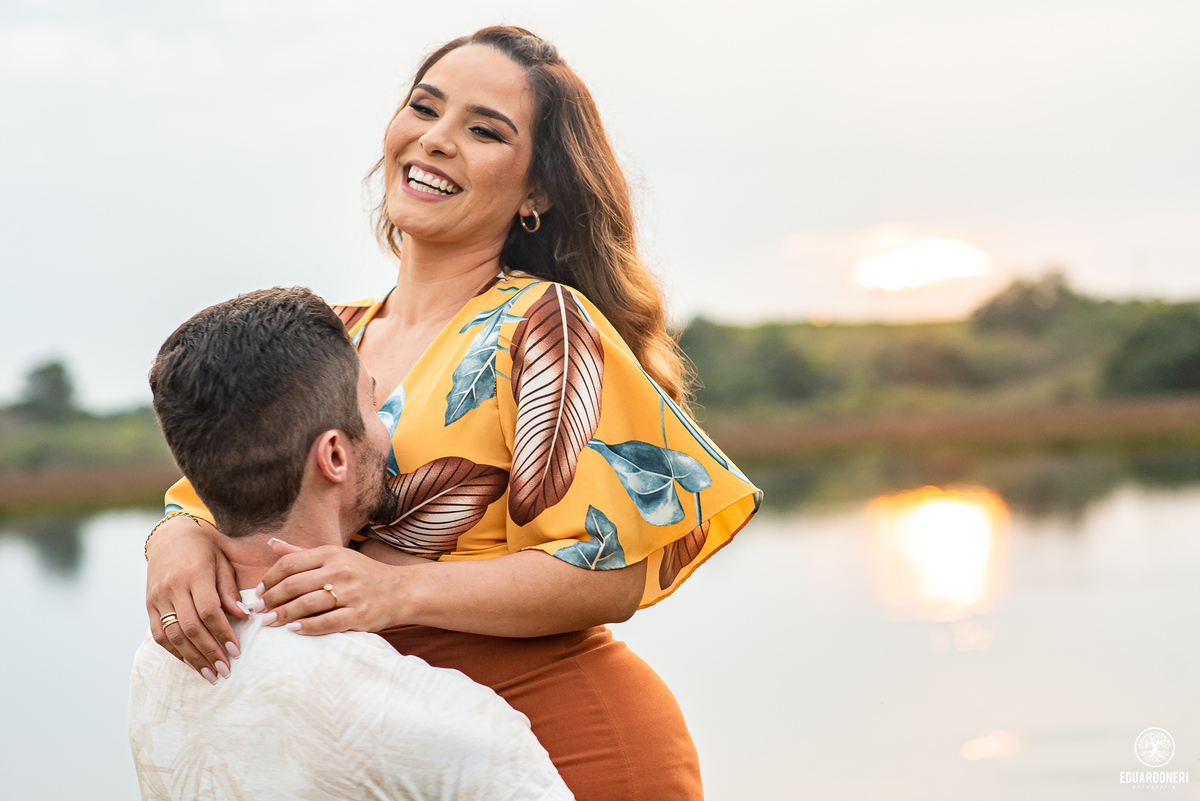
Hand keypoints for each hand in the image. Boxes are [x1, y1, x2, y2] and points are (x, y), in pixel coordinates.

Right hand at [146, 516, 247, 682]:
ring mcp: (158, 597)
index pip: (209, 611)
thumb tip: (243, 616)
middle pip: (191, 627)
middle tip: (225, 670)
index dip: (223, 634)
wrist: (170, 536)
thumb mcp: (222, 562)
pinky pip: (159, 633)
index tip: (236, 651)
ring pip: (173, 635)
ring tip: (209, 674)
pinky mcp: (149, 604)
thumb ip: (230, 590)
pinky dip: (174, 651)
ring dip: (192, 658)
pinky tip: (190, 662)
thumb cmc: (204, 549)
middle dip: (209, 652)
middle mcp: (173, 588)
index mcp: (195, 574)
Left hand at [257, 539, 407, 634]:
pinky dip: (306, 627)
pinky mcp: (359, 614)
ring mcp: (351, 592)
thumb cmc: (363, 574)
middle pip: (294, 584)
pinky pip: (327, 622)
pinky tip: (292, 629)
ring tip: (269, 622)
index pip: (290, 564)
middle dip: (271, 599)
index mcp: (332, 553)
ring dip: (283, 614)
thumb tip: (271, 544)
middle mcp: (341, 570)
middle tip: (259, 610)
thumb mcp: (335, 557)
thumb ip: (302, 553)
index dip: (268, 579)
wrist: (401, 590)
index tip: (257, 592)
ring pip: (307, 604)